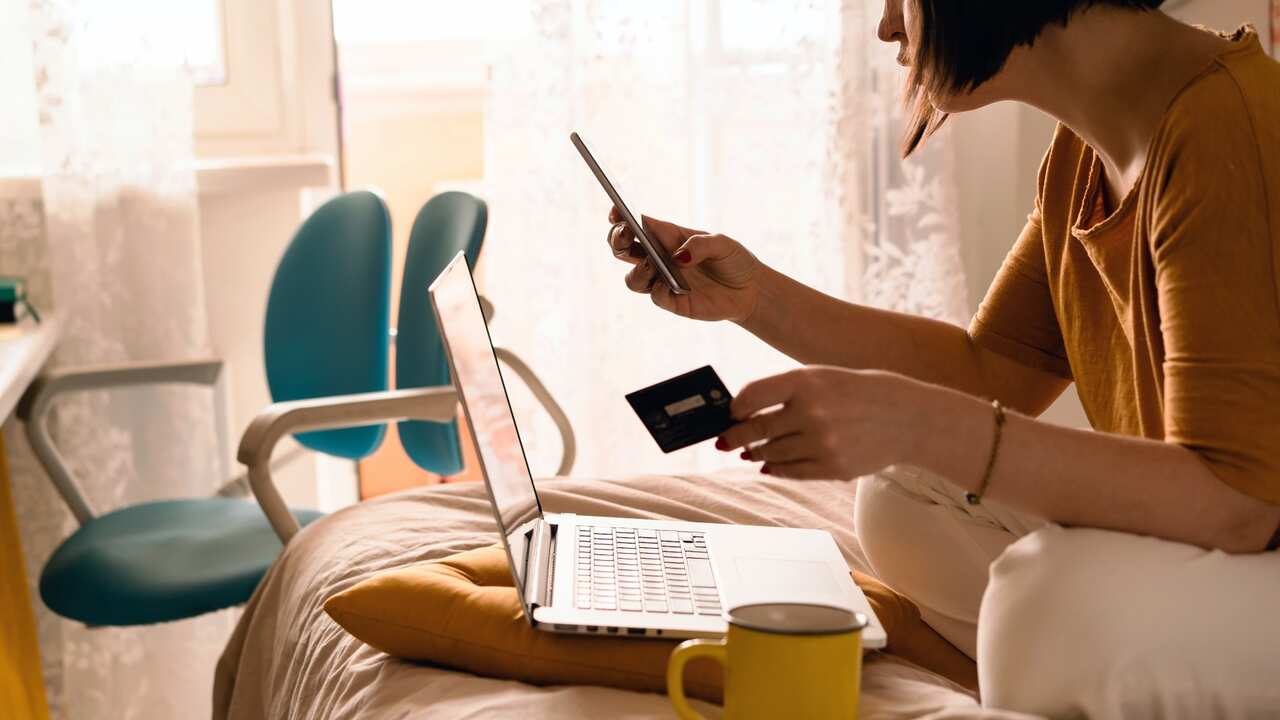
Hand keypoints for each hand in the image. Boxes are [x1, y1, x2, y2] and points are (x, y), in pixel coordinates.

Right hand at [605, 207, 762, 322]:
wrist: (750, 290)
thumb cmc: (733, 260)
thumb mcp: (722, 244)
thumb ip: (700, 245)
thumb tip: (677, 257)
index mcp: (668, 236)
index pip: (638, 224)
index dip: (620, 216)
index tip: (615, 211)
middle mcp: (660, 258)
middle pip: (623, 249)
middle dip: (617, 239)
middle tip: (625, 234)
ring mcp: (663, 280)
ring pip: (632, 278)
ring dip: (637, 270)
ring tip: (652, 263)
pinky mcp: (673, 302)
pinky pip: (654, 296)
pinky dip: (657, 289)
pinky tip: (668, 284)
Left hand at [715, 366, 927, 479]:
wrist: (906, 417)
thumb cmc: (857, 392)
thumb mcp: (821, 378)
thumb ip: (783, 392)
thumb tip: (741, 415)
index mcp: (805, 382)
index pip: (751, 396)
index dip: (734, 408)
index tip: (729, 414)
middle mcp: (812, 412)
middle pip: (756, 430)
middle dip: (735, 437)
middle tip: (724, 441)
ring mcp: (822, 443)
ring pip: (770, 454)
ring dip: (756, 454)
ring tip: (750, 451)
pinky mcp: (833, 467)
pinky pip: (791, 472)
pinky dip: (775, 469)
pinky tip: (769, 465)